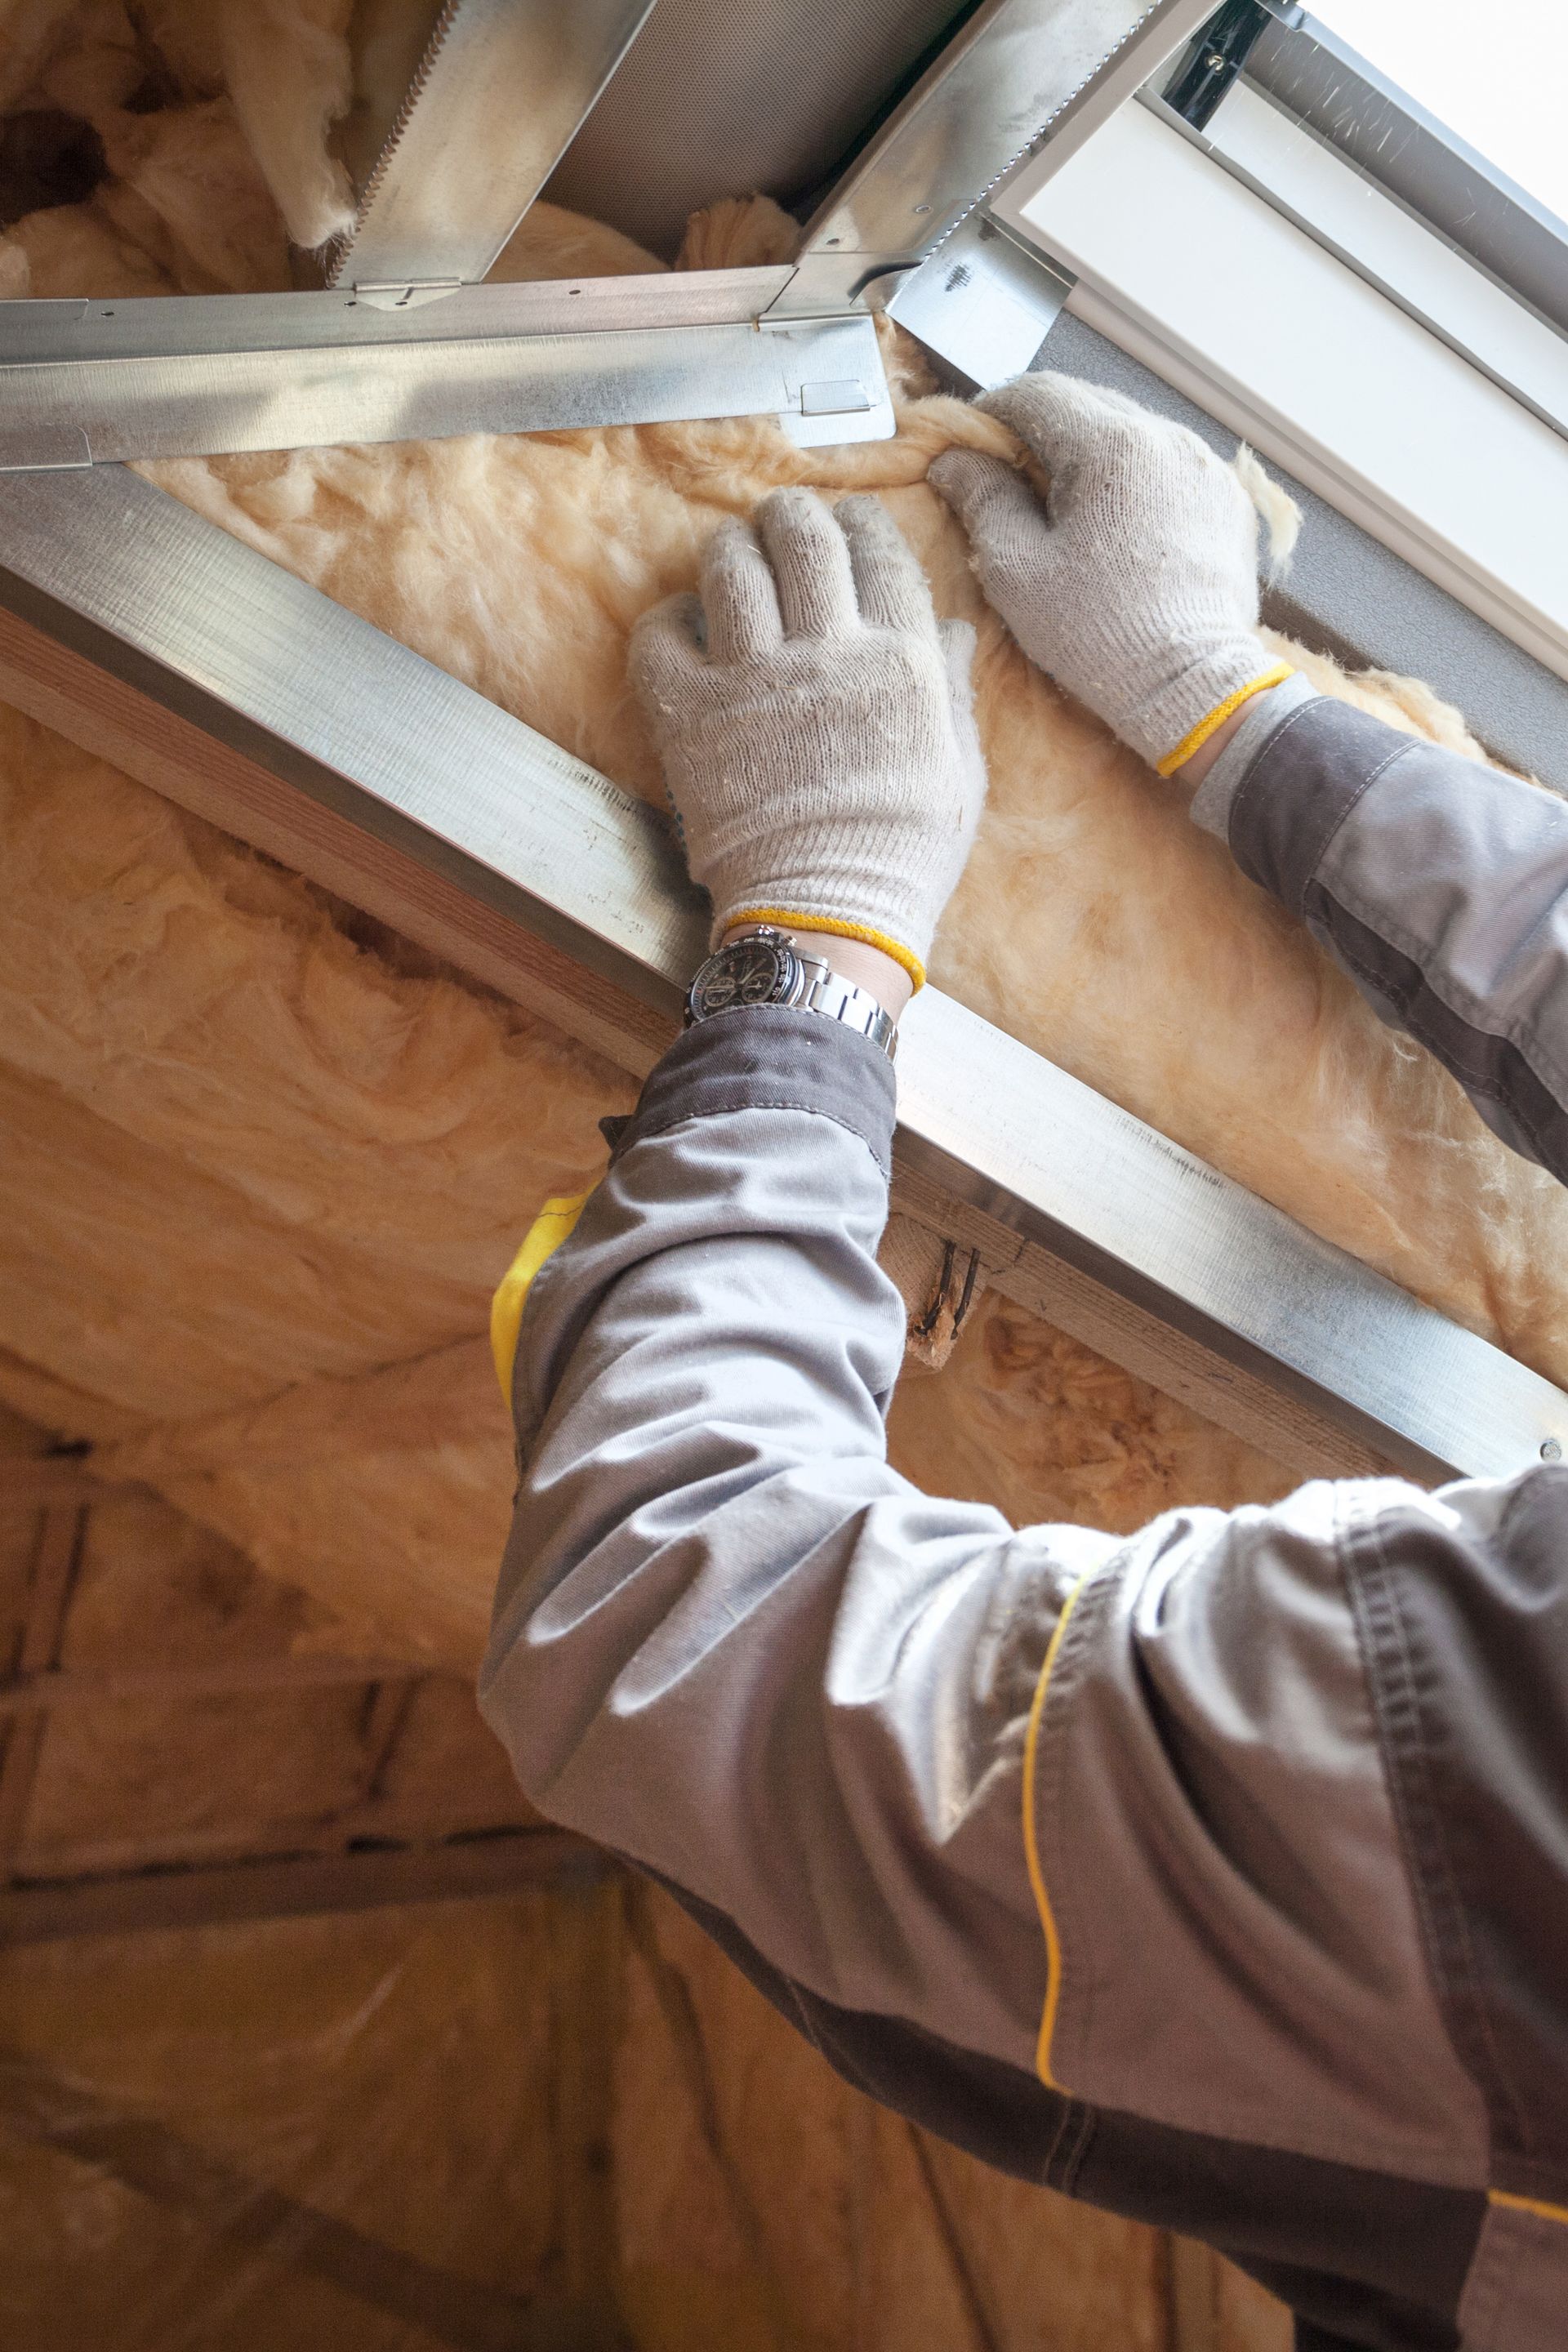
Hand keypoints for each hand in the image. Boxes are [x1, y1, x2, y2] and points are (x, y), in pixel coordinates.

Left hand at [631, 488, 984, 993]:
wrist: (825, 916)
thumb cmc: (902, 854)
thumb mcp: (958, 770)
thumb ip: (950, 690)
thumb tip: (954, 629)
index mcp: (898, 662)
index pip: (880, 553)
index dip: (863, 522)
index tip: (852, 520)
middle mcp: (825, 655)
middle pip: (801, 539)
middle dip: (790, 515)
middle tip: (784, 520)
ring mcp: (751, 682)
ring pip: (729, 568)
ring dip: (730, 549)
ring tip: (734, 554)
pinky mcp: (689, 717)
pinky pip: (660, 636)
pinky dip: (668, 618)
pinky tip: (684, 625)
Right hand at [929, 372, 1289, 775]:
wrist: (1192, 687)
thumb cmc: (1097, 634)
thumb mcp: (1017, 572)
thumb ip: (982, 500)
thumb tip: (952, 460)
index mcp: (1111, 446)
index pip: (1038, 393)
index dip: (993, 413)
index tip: (972, 446)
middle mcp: (1167, 437)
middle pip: (1088, 405)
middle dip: (1043, 432)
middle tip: (1012, 479)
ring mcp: (1206, 466)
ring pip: (1132, 433)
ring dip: (1092, 456)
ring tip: (1068, 508)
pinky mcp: (1228, 500)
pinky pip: (1169, 467)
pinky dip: (1136, 482)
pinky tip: (1120, 529)